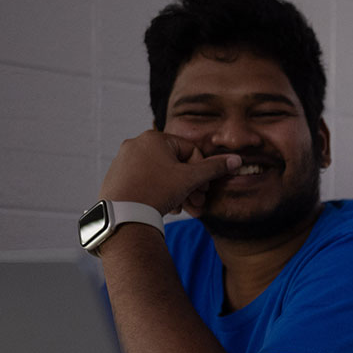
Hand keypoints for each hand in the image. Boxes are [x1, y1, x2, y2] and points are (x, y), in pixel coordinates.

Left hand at [98, 130, 240, 215]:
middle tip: (197, 202)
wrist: (123, 215)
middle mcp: (136, 144)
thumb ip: (214, 168)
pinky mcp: (116, 176)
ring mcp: (123, 160)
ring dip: (176, 191)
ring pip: (160, 174)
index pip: (190, 151)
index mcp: (154, 138)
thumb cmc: (156, 191)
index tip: (204, 189)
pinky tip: (164, 208)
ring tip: (181, 208)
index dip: (201, 171)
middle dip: (189, 185)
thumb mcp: (190, 179)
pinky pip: (144, 180)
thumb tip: (235, 160)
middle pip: (174, 163)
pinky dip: (158, 192)